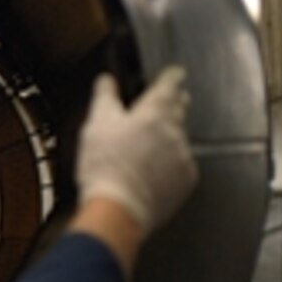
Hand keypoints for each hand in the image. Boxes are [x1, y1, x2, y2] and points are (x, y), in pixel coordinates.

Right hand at [76, 66, 197, 235]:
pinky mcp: (186, 180)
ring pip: (180, 138)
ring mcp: (183, 156)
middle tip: (164, 105)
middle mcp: (175, 130)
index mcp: (153, 112)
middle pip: (180, 109)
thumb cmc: (104, 167)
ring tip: (147, 147)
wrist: (118, 209)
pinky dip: (170, 163)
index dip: (172, 76)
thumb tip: (106, 80)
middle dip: (174, 104)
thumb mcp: (95, 126)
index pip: (170, 84)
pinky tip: (151, 171)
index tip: (175, 73)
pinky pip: (182, 164)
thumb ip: (104, 98)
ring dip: (168, 138)